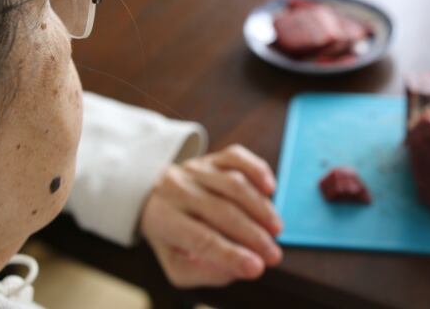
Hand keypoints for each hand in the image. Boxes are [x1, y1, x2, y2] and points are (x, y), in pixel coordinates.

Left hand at [140, 144, 283, 287]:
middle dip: (253, 236)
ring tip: (276, 230)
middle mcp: (177, 189)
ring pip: (234, 184)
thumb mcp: (176, 264)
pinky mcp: (212, 157)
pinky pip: (237, 158)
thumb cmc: (171, 235)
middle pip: (222, 211)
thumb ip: (205, 272)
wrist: (153, 194)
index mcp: (163, 219)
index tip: (258, 268)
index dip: (231, 254)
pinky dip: (257, 170)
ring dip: (260, 208)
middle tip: (274, 255)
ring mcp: (196, 170)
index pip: (201, 239)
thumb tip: (238, 269)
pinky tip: (270, 190)